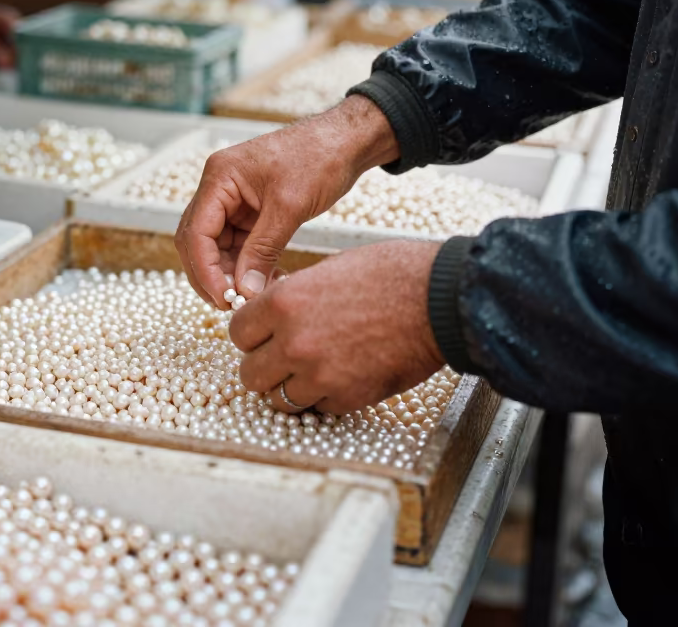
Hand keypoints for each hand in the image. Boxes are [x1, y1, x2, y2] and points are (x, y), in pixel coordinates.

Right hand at [175, 95, 399, 308]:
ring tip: (253, 297)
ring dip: (231, 274)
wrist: (346, 142)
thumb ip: (263, 250)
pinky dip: (248, 266)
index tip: (223, 298)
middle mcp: (219, 188)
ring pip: (218, 247)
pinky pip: (240, 245)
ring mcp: (234, 200)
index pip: (195, 232)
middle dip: (211, 275)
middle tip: (232, 304)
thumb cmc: (319, 157)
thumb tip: (244, 290)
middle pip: (198, 241)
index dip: (204, 270)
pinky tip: (265, 283)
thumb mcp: (289, 206)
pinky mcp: (251, 211)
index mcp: (220, 177)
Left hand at [230, 240, 444, 412]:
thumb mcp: (328, 270)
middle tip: (281, 358)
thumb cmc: (390, 275)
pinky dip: (323, 398)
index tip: (261, 335)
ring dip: (289, 387)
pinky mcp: (347, 397)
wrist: (439, 300)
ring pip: (278, 399)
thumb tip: (275, 314)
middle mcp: (294, 342)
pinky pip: (316, 408)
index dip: (250, 335)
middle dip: (264, 366)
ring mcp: (319, 375)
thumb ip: (294, 296)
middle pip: (250, 374)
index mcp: (284, 303)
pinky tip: (340, 376)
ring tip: (309, 372)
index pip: (238, 333)